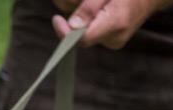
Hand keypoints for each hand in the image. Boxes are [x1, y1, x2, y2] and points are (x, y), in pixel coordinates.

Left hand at [52, 0, 172, 47]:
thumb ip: (89, 8)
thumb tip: (72, 26)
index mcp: (115, 22)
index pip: (83, 38)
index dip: (66, 32)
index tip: (56, 20)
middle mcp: (114, 38)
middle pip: (82, 37)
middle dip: (74, 22)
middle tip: (75, 3)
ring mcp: (114, 42)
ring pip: (87, 36)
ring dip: (81, 22)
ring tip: (88, 4)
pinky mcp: (113, 41)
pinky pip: (94, 34)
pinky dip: (90, 24)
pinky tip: (96, 12)